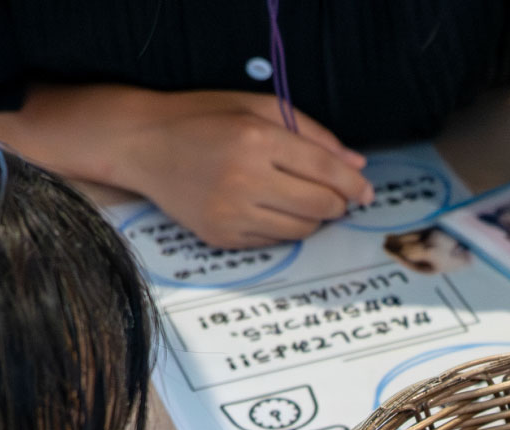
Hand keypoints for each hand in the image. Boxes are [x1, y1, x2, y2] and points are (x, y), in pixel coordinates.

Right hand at [114, 90, 374, 247]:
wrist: (143, 145)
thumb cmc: (203, 119)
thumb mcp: (257, 107)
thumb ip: (312, 133)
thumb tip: (356, 165)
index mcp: (256, 139)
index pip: (327, 171)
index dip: (355, 185)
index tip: (366, 191)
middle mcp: (245, 179)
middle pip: (321, 206)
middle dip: (338, 203)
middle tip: (336, 197)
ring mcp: (231, 213)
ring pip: (302, 230)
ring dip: (314, 218)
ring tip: (304, 200)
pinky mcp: (221, 236)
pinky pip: (275, 242)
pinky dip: (285, 229)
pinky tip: (273, 210)